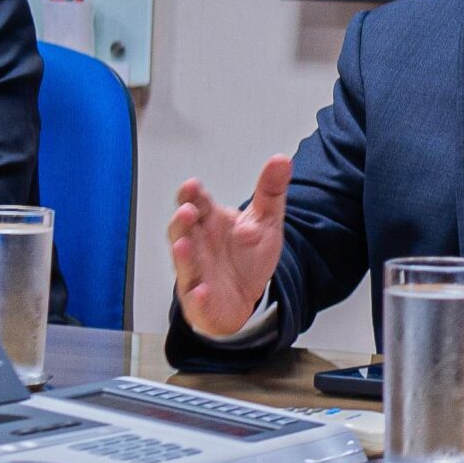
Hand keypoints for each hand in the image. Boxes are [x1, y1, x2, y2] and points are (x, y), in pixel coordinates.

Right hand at [168, 155, 290, 335]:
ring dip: (183, 255)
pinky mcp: (201, 302)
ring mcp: (196, 273)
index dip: (192, 194)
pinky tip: (201, 291)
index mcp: (211, 221)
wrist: (249, 296)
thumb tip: (281, 160)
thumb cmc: (247, 256)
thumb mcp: (265, 220)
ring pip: (184, 263)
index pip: (197, 202)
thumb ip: (271, 191)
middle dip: (182, 221)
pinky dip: (198, 296)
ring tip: (183, 245)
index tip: (192, 185)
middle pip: (183, 230)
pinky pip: (197, 300)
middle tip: (187, 211)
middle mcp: (198, 245)